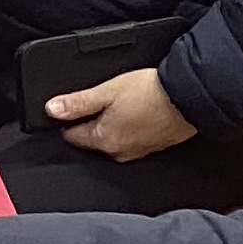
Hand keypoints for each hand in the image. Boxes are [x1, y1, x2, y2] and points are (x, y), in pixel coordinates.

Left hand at [48, 63, 195, 160]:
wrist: (191, 96)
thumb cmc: (151, 92)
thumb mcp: (108, 90)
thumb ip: (78, 103)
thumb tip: (51, 109)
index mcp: (103, 140)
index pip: (72, 135)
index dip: (69, 119)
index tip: (74, 105)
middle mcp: (118, 152)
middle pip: (93, 139)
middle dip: (92, 121)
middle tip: (104, 99)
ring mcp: (138, 151)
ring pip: (114, 139)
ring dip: (114, 124)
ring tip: (125, 103)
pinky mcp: (155, 147)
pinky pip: (134, 138)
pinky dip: (132, 127)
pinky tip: (140, 112)